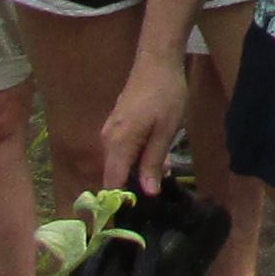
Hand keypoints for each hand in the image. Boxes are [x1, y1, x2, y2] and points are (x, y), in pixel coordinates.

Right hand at [100, 46, 188, 195]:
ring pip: (121, 162)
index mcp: (118, 144)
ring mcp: (111, 131)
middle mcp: (108, 140)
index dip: (121, 201)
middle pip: (115, 175)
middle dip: (135, 186)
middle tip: (160, 190)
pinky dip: (139, 157)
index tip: (137, 214)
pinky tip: (160, 156)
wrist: (158, 62)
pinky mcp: (118, 125)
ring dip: (140, 170)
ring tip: (166, 170)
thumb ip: (153, 163)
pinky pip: (124, 150)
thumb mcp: (165, 132)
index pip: (111, 183)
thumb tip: (146, 192)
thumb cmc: (165, 95)